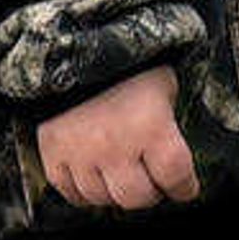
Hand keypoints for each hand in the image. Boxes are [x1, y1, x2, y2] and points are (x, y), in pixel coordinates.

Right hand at [34, 64, 201, 213]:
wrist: (73, 40)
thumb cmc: (127, 61)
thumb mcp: (162, 84)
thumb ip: (169, 123)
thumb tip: (174, 159)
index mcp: (151, 126)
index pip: (176, 177)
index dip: (185, 187)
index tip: (185, 188)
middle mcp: (115, 145)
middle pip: (138, 198)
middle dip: (151, 192)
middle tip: (152, 179)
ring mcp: (81, 153)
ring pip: (104, 199)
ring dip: (117, 191)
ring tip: (122, 172)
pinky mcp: (53, 155)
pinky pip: (72, 194)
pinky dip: (86, 191)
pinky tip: (96, 174)